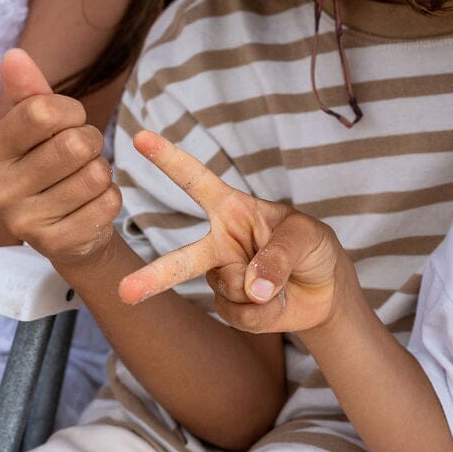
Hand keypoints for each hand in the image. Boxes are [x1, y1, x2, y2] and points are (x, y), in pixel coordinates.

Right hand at [0, 47, 119, 267]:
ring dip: (102, 171)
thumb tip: (13, 54)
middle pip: (75, 144)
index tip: (70, 121)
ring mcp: (24, 223)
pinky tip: (91, 204)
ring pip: (95, 175)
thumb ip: (28, 90)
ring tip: (84, 179)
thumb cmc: (51, 164)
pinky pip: (108, 203)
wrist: (65, 229)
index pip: (42, 111)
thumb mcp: (37, 126)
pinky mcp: (56, 245)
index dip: (71, 111)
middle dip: (92, 141)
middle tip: (83, 153)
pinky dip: (110, 197)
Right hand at [119, 131, 348, 332]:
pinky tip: (276, 302)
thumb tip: (252, 289)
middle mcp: (219, 244)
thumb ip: (278, 255)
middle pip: (182, 260)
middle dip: (153, 277)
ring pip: (227, 288)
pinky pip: (243, 314)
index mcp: (232, 209)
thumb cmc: (312, 246)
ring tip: (280, 282)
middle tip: (125, 292)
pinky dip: (267, 313)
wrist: (327, 289)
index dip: (168, 159)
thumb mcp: (306, 236)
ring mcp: (222, 277)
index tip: (139, 137)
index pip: (196, 181)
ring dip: (258, 290)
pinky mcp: (231, 308)